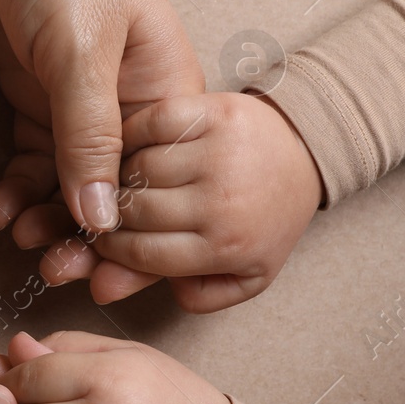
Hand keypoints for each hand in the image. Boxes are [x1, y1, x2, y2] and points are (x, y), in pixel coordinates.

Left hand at [0, 0, 202, 245]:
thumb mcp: (83, 49)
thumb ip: (89, 135)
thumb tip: (102, 218)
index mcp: (164, 99)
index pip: (152, 188)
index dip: (128, 238)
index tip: (97, 276)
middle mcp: (126, 110)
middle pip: (109, 194)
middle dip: (80, 236)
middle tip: (47, 269)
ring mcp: (78, 105)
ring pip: (66, 183)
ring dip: (44, 217)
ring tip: (15, 241)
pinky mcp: (37, 95)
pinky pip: (34, 159)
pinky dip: (19, 188)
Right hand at [41, 92, 322, 310]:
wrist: (302, 161)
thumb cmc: (258, 224)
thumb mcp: (232, 276)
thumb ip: (177, 291)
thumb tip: (102, 290)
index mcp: (226, 246)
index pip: (140, 252)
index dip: (111, 247)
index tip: (105, 239)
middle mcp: (224, 200)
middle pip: (134, 208)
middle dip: (115, 211)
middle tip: (114, 208)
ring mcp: (221, 153)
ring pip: (138, 165)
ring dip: (123, 171)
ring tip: (128, 178)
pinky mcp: (217, 113)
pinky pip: (151, 122)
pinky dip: (133, 131)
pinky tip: (135, 145)